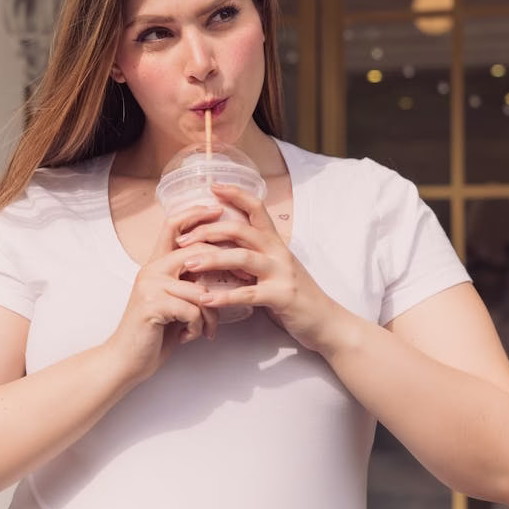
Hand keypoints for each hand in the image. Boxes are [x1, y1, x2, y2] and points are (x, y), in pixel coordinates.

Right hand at [106, 205, 223, 385]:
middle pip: (196, 253)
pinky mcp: (152, 305)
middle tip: (243, 283)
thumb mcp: (173, 300)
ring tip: (206, 329)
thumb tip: (220, 267)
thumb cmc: (154, 332)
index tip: (217, 210)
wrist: (127, 360)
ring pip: (201, 290)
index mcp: (156, 264)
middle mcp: (151, 269)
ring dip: (211, 315)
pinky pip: (193, 310)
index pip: (172, 226)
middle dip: (224, 269)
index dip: (195, 214)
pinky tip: (188, 337)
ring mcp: (150, 286)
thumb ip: (188, 280)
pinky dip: (199, 328)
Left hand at [174, 184, 344, 352]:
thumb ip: (251, 257)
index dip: (235, 194)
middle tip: (182, 239)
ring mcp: (281, 273)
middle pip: (241, 230)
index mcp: (275, 242)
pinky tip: (205, 299)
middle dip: (208, 231)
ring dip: (211, 259)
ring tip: (187, 264)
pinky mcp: (281, 297)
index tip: (212, 186)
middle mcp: (278, 252)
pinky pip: (248, 294)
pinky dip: (224, 296)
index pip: (256, 208)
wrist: (326, 321)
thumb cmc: (295, 295)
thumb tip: (220, 250)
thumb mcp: (274, 269)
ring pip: (242, 258)